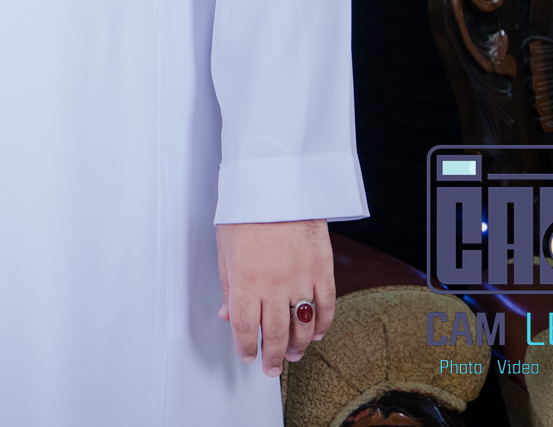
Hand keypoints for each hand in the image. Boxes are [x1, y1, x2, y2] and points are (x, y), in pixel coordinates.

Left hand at [216, 219, 334, 375]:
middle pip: (275, 334)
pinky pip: (326, 306)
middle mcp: (274, 286)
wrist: (277, 184)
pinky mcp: (323, 270)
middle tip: (271, 368)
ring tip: (293, 356)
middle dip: (272, 357)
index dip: (246, 347)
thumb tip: (228, 314)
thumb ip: (229, 285)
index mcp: (245, 281)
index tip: (246, 356)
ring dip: (298, 347)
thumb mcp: (225, 248)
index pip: (246, 328)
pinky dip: (322, 324)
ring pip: (302, 326)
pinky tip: (316, 333)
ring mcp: (301, 280)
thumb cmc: (247, 211)